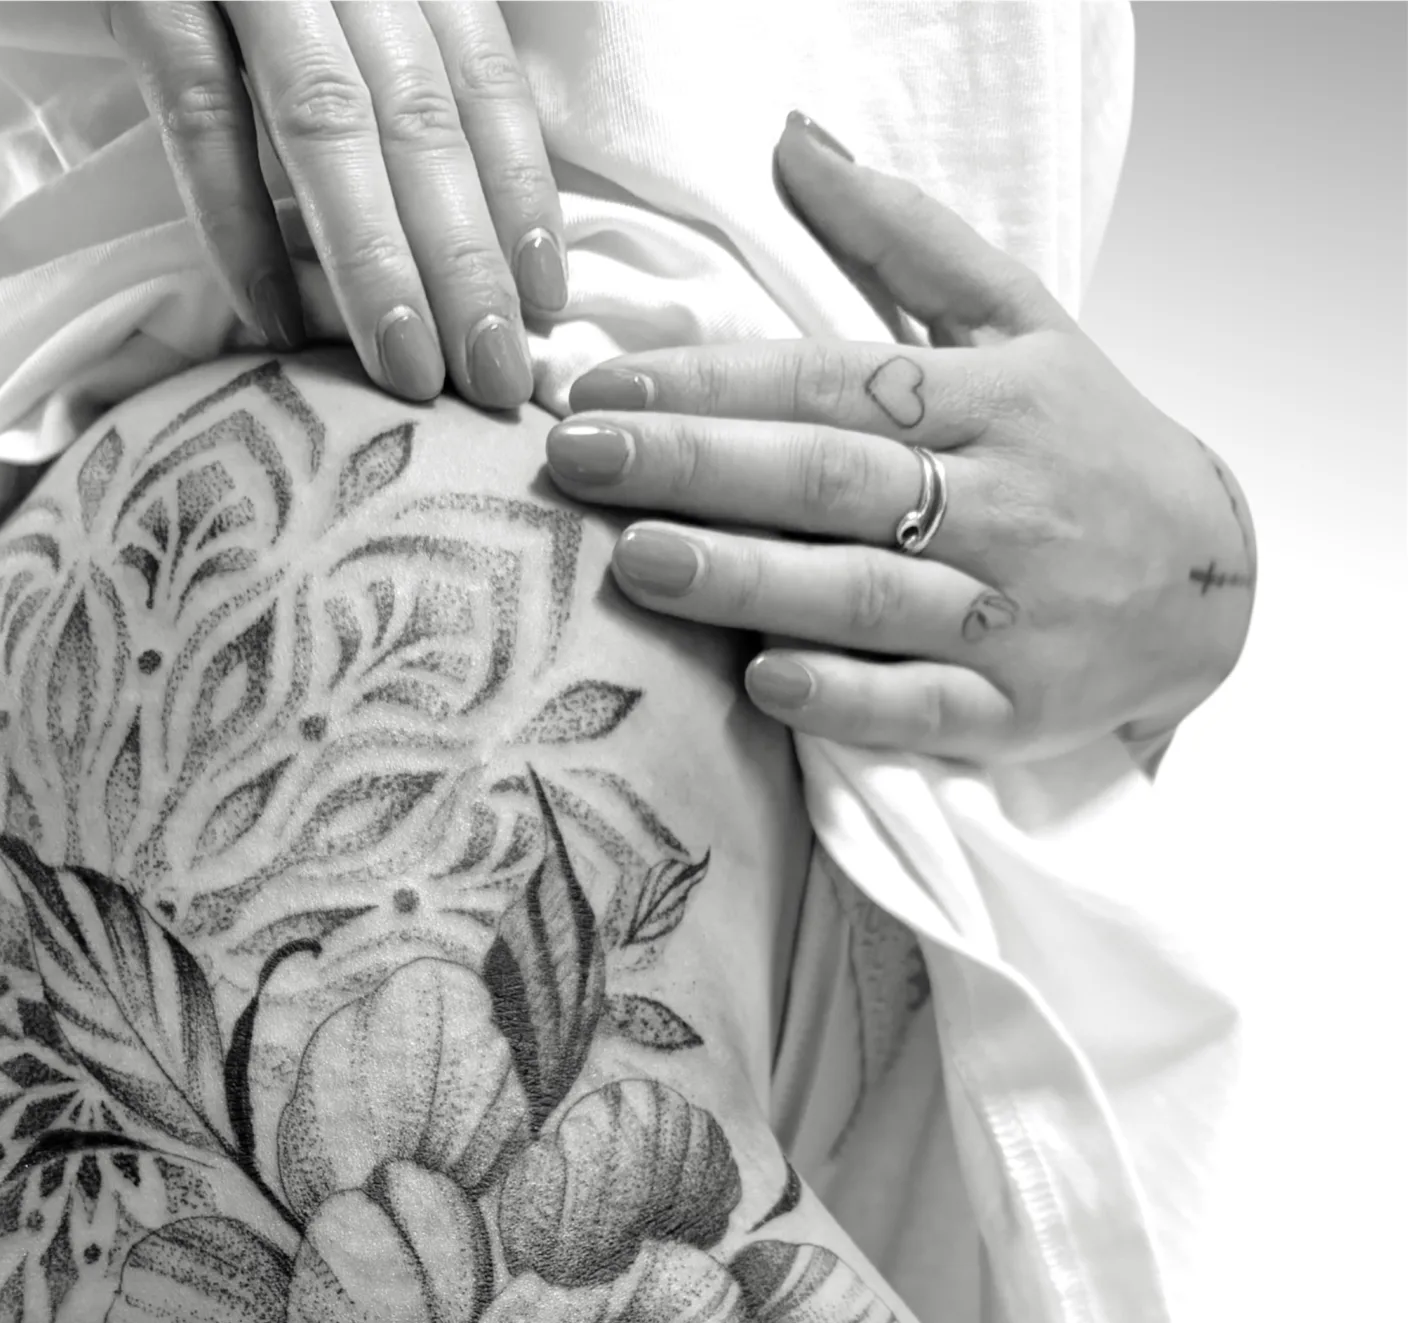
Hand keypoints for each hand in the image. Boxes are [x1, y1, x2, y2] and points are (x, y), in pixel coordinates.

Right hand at [108, 1, 565, 406]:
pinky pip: (202, 117)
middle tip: (495, 381)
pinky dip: (238, 225)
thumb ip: (398, 54)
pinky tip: (276, 323)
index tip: (545, 301)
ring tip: (409, 375)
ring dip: (376, 262)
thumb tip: (460, 214)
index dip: (518, 190)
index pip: (477, 71)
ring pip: (329, 122)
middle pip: (417, 115)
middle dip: (465, 259)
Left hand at [543, 114, 1255, 762]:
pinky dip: (844, 694)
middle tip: (579, 460)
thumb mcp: (1020, 321)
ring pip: (861, 592)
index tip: (604, 386)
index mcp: (989, 399)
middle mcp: (998, 502)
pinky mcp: (1013, 708)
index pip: (830, 382)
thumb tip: (796, 145)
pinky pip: (921, 706)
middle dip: (696, 467)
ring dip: (744, 578)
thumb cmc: (1087, 445)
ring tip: (635, 560)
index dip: (713, 383)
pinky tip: (760, 679)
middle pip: (828, 479)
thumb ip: (905, 238)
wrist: (1212, 583)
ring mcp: (1007, 613)